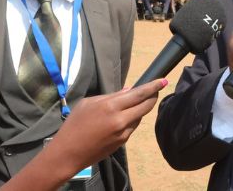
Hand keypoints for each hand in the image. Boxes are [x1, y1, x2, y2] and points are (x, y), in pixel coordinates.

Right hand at [1, 79, 166, 189]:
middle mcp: (121, 119)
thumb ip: (110, 96)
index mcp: (111, 106)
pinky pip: (132, 126)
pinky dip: (132, 119)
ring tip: (134, 103)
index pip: (139, 94)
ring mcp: (123, 132)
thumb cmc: (74, 124)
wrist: (68, 153)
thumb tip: (128, 91)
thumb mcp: (88, 104)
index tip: (163, 80)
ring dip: (141, 109)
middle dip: (153, 97)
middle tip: (156, 90)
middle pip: (145, 106)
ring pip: (139, 117)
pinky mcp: (123, 142)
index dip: (153, 87)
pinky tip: (124, 117)